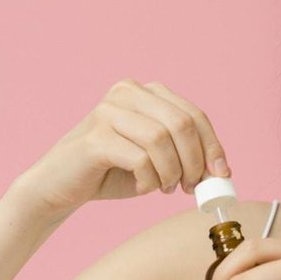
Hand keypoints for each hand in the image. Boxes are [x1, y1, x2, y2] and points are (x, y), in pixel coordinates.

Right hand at [14, 78, 230, 219]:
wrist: (58, 186)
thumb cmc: (111, 171)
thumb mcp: (156, 159)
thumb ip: (185, 156)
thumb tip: (221, 171)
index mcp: (145, 92)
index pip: (193, 114)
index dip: (213, 145)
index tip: (222, 173)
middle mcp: (127, 92)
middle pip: (182, 123)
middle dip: (195, 160)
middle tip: (191, 186)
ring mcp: (108, 111)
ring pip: (162, 139)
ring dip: (172, 172)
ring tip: (164, 187)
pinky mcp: (95, 137)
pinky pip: (140, 158)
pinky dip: (150, 179)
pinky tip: (143, 186)